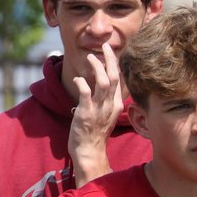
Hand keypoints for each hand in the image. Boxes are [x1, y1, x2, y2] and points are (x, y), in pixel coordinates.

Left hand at [68, 43, 122, 185]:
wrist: (89, 152)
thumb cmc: (95, 134)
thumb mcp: (105, 114)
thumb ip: (105, 100)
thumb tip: (98, 85)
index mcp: (116, 104)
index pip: (119, 80)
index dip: (115, 64)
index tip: (109, 52)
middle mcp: (110, 105)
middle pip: (114, 76)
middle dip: (110, 59)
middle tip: (104, 45)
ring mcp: (99, 109)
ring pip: (103, 82)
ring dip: (97, 67)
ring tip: (91, 57)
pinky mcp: (86, 113)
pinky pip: (86, 93)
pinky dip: (82, 83)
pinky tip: (77, 78)